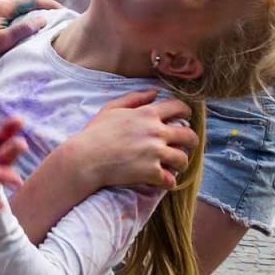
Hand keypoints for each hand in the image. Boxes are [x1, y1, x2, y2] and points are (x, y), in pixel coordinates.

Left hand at [0, 0, 58, 70]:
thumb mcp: (4, 41)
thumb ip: (24, 29)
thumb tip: (41, 18)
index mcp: (0, 7)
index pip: (29, 0)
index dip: (47, 4)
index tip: (61, 9)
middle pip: (17, 3)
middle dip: (32, 9)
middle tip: (46, 18)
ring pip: (3, 9)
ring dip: (15, 15)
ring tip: (24, 25)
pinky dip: (2, 18)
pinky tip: (2, 28)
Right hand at [63, 90, 196, 189]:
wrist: (84, 159)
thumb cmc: (94, 134)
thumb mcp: (110, 109)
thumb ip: (134, 98)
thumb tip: (154, 92)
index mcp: (147, 114)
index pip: (179, 107)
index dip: (185, 112)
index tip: (184, 118)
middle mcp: (156, 132)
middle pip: (189, 136)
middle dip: (190, 142)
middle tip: (183, 146)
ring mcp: (155, 153)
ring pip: (183, 159)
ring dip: (179, 163)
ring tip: (171, 166)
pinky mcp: (152, 172)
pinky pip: (170, 180)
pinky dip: (167, 182)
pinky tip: (161, 180)